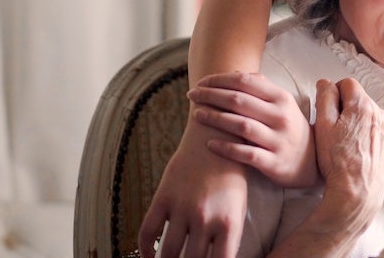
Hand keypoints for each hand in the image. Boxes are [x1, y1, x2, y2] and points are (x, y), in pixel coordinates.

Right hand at [138, 124, 247, 257]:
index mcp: (229, 222)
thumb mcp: (238, 206)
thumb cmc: (231, 175)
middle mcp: (205, 218)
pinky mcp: (164, 197)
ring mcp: (182, 207)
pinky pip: (148, 231)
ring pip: (168, 252)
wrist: (215, 138)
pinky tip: (149, 256)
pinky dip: (145, 248)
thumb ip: (228, 236)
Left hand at [188, 71, 318, 187]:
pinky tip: (209, 144)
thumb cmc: (290, 128)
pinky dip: (226, 148)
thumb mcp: (283, 105)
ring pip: (241, 125)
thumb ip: (262, 88)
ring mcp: (278, 140)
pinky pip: (246, 154)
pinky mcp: (273, 162)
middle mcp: (281, 117)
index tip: (202, 82)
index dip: (220, 80)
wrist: (312, 162)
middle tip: (192, 94)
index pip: (246, 82)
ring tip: (196, 115)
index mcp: (281, 98)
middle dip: (211, 96)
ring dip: (215, 119)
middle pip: (239, 101)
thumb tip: (236, 73)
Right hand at [262, 79, 383, 257]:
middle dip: (352, 111)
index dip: (337, 95)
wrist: (357, 192)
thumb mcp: (322, 127)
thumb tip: (327, 82)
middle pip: (363, 101)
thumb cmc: (336, 162)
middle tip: (343, 134)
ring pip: (377, 115)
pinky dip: (381, 136)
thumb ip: (325, 98)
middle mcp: (383, 113)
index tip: (334, 112)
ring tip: (357, 145)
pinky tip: (370, 151)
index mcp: (362, 106)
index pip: (348, 84)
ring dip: (367, 123)